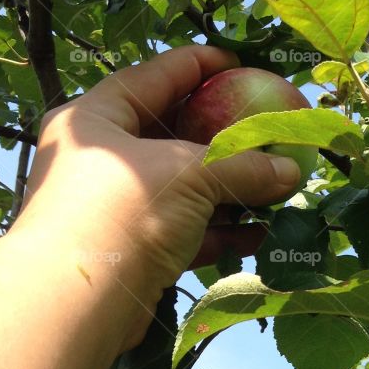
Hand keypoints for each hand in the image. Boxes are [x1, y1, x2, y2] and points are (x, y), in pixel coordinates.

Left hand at [14, 45, 300, 347]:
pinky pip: (188, 231)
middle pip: (174, 136)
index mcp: (97, 119)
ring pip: (186, 189)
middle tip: (269, 129)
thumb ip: (243, 167)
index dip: (199, 66)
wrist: (77, 304)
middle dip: (227, 138)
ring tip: (279, 186)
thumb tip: (292, 171)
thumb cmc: (120, 214)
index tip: (239, 63)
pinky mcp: (135, 251)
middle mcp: (102, 158)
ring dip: (233, 191)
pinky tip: (260, 234)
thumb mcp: (189, 174)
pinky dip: (223, 231)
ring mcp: (118, 207)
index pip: (155, 77)